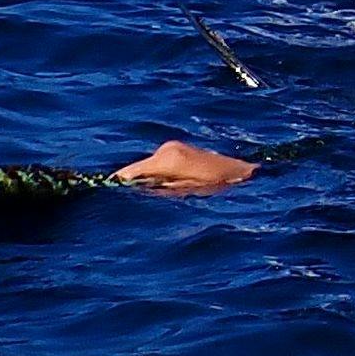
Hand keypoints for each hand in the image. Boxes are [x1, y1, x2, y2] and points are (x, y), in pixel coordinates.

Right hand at [113, 139, 255, 194]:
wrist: (247, 175)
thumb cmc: (218, 190)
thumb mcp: (182, 196)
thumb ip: (155, 192)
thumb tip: (129, 190)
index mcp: (166, 158)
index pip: (128, 173)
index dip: (116, 187)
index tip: (107, 200)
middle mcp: (167, 149)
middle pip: (137, 170)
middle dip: (133, 187)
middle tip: (132, 207)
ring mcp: (175, 148)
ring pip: (149, 168)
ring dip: (147, 183)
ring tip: (153, 202)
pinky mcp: (183, 152)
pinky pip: (161, 166)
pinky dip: (158, 178)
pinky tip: (166, 192)